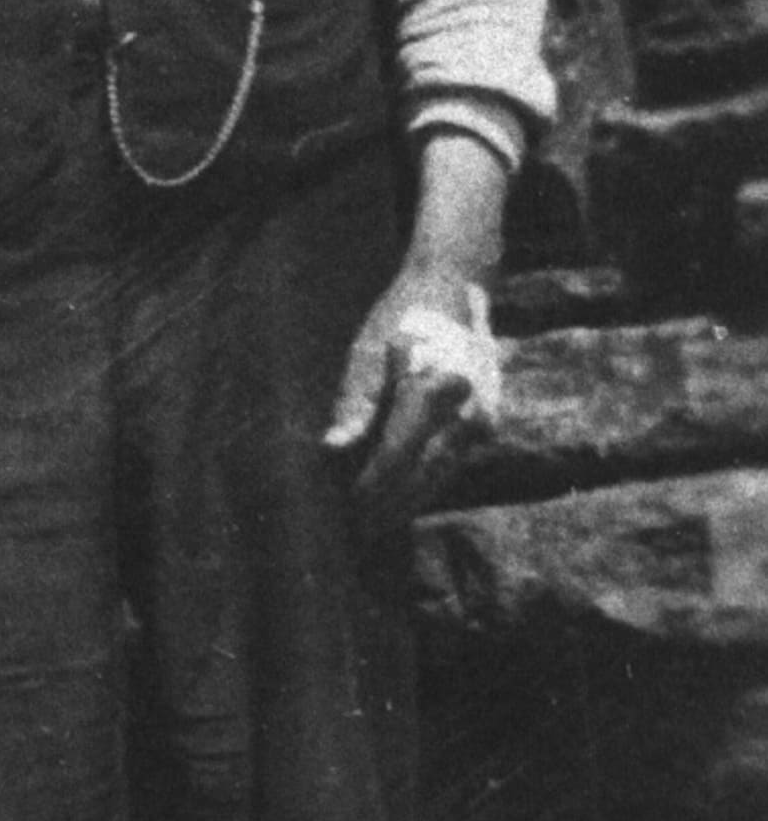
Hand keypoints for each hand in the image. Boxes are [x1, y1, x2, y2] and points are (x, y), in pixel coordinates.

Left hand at [322, 259, 499, 509]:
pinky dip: (424, 485)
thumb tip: (333, 447)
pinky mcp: (486, 424)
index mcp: (435, 390)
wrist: (455, 288)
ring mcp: (482, 419)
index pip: (397, 457)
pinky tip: (399, 499)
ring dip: (407, 503)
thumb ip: (354, 402)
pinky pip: (451, 464)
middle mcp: (467, 410)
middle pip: (422, 476)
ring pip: (440, 476)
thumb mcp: (369, 350)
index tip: (344, 510)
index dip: (370, 489)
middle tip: (353, 532)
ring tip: (372, 525)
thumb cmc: (402, 317)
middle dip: (387, 507)